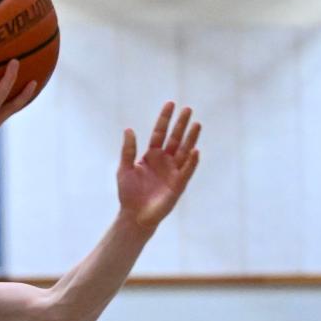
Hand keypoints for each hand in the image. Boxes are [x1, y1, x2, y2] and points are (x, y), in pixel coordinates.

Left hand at [117, 103, 200, 230]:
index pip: (160, 133)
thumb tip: (129, 129)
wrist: (134, 216)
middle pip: (175, 139)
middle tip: (188, 109)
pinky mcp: (178, 185)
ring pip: (184, 151)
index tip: (171, 103)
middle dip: (181, 124)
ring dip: (191, 139)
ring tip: (197, 124)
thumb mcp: (124, 169)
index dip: (165, 119)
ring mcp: (173, 172)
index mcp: (151, 155)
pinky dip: (191, 162)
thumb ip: (128, 150)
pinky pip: (186, 171)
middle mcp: (164, 161)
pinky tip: (195, 151)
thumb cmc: (128, 194)